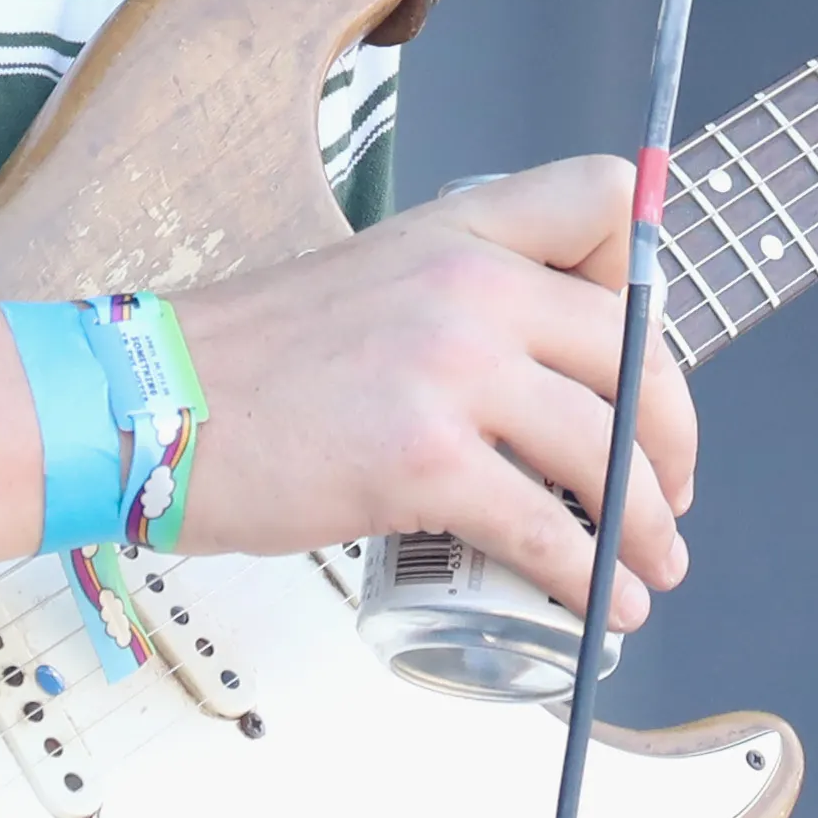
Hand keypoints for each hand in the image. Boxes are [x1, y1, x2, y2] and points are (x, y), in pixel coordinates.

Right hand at [168, 156, 698, 633]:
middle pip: (634, 352)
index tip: (641, 356)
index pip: (603, 208)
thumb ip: (451, 304)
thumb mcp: (368, 281)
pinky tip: (606, 609)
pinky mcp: (421, 463)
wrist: (143, 401)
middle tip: (671, 490)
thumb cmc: (246, 363)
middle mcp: (469, 287)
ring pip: (607, 450)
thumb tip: (533, 382)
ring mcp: (449, 373)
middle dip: (674, 436)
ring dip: (650, 523)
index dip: (644, 280)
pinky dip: (592, 582)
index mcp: (458, 233)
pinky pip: (547, 530)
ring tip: (655, 567)